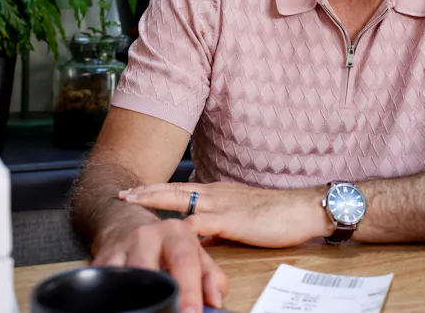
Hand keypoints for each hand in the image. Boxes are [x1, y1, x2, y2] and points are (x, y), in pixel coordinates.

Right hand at [92, 218, 227, 312]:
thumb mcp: (194, 252)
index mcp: (176, 233)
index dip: (189, 290)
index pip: (184, 262)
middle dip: (158, 295)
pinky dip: (113, 294)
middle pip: (149, 268)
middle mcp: (146, 236)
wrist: (127, 224)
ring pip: (124, 275)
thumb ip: (210, 276)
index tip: (192, 312)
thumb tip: (215, 301)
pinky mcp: (101, 260)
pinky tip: (123, 303)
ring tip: (145, 309)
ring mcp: (121, 247)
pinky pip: (105, 279)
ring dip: (133, 297)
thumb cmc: (167, 244)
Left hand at [119, 182, 332, 247]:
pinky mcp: (232, 219)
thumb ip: (219, 224)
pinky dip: (181, 227)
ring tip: (132, 201)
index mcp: (218, 192)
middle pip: (174, 188)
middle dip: (146, 191)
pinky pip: (202, 222)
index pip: (181, 187)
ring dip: (154, 199)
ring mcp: (223, 204)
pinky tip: (165, 231)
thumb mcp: (241, 217)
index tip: (134, 191)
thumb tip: (200, 236)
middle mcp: (216, 193)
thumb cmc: (277, 215)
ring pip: (180, 198)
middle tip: (122, 193)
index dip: (156, 189)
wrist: (303, 208)